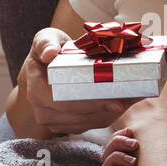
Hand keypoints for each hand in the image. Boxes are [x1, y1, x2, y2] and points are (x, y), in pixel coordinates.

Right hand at [12, 28, 139, 136]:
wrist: (42, 71)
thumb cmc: (48, 52)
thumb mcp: (45, 39)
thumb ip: (46, 42)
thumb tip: (50, 53)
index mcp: (36, 90)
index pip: (62, 102)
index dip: (89, 104)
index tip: (113, 101)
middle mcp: (42, 111)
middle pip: (79, 117)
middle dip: (106, 110)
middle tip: (129, 100)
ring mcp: (55, 122)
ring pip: (88, 124)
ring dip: (110, 114)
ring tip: (130, 100)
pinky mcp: (67, 126)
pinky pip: (90, 125)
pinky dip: (107, 115)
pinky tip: (122, 104)